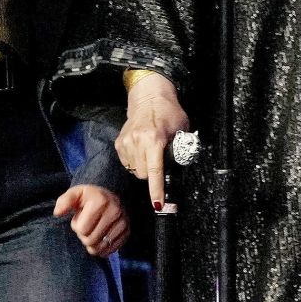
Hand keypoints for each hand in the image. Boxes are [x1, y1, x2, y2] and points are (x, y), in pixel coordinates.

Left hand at [53, 184, 128, 257]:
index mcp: (101, 200)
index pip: (83, 229)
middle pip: (91, 240)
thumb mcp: (75, 194)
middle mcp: (115, 210)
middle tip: (87, 226)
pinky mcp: (127, 232)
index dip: (77, 226)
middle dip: (84, 236)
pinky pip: (111, 250)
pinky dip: (102, 248)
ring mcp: (123, 222)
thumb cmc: (88, 198)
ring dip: (92, 243)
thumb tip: (58, 213)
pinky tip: (100, 238)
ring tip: (94, 231)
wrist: (109, 198)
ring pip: (100, 247)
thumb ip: (64, 201)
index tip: (80, 217)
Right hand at [116, 73, 187, 207]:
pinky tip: (142, 150)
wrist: (149, 97)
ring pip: (135, 171)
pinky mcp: (119, 143)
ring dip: (144, 168)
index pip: (155, 171)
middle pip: (144, 175)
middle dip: (153, 175)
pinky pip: (128, 164)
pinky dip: (136, 162)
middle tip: (161, 161)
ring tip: (151, 153)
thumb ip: (180, 149)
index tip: (158, 204)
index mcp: (154, 139)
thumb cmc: (169, 113)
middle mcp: (137, 142)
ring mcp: (126, 143)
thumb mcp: (181, 130)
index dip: (157, 190)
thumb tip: (179, 169)